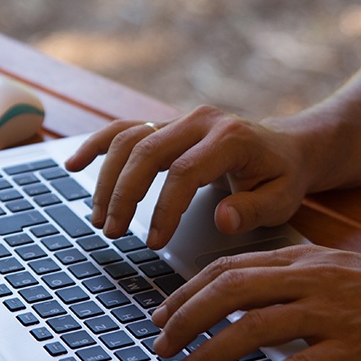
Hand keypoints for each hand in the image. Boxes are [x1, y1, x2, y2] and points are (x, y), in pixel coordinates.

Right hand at [64, 106, 311, 248]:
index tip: (153, 241)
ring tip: (101, 219)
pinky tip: (74, 164)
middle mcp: (200, 121)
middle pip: (147, 152)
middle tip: (113, 232)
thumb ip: (254, 210)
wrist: (287, 146)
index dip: (164, 208)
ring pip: (129, 140)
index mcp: (230, 138)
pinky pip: (124, 129)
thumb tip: (223, 219)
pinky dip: (97, 145)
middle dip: (125, 195)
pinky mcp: (166, 125)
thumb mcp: (282, 198)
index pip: (185, 172)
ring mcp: (179, 119)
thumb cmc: (282, 177)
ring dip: (108, 179)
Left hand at [148, 245, 360, 360]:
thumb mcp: (334, 269)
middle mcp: (311, 279)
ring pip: (255, 326)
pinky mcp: (356, 346)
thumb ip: (289, 275)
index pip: (229, 268)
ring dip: (211, 352)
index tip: (162, 315)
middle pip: (231, 291)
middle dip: (186, 319)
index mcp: (303, 258)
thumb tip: (239, 291)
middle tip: (161, 346)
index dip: (187, 293)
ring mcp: (333, 312)